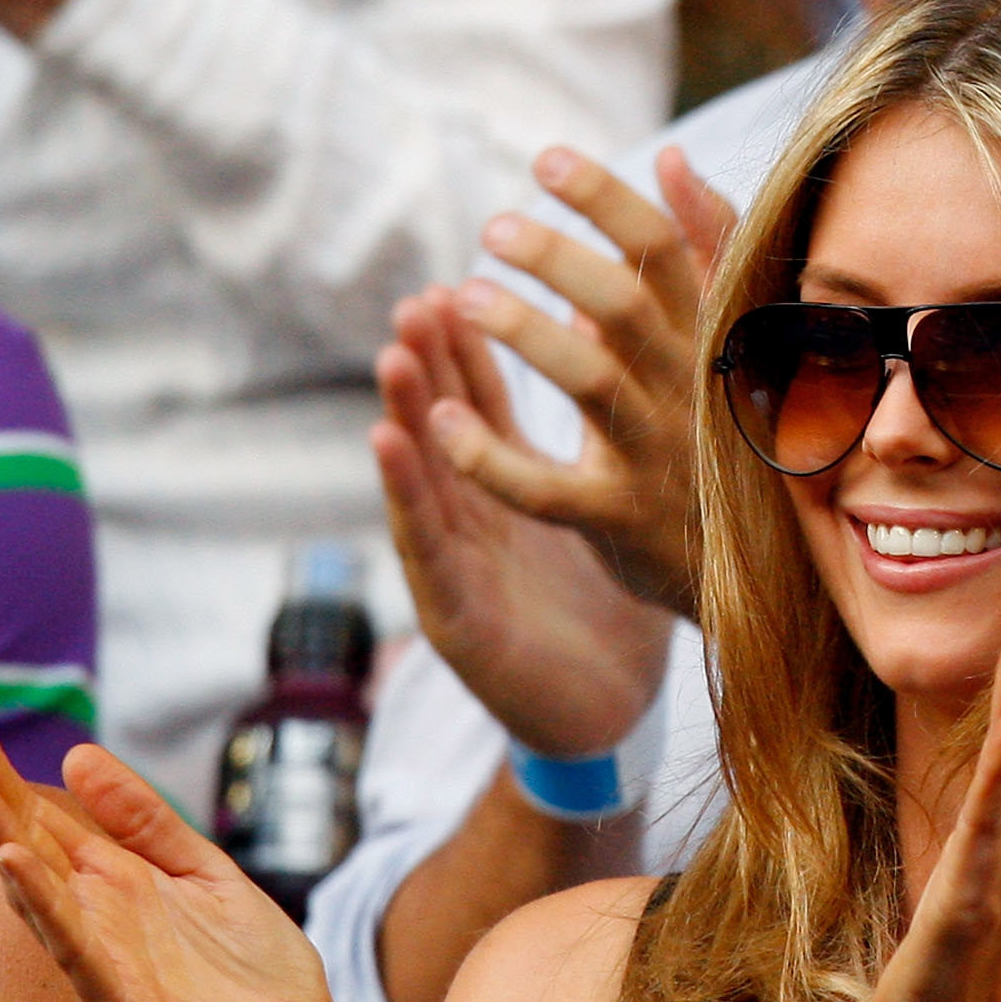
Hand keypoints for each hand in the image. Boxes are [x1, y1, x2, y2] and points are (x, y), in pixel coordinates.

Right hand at [0, 701, 352, 1001]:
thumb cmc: (254, 971)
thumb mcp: (208, 875)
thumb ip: (149, 824)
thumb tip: (78, 756)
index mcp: (115, 885)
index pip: (44, 815)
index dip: (2, 766)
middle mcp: (96, 920)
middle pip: (26, 840)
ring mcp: (105, 965)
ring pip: (38, 894)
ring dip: (0, 835)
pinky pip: (78, 951)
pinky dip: (46, 906)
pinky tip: (17, 862)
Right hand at [374, 288, 671, 758]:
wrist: (608, 718)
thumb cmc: (605, 609)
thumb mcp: (602, 508)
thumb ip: (597, 434)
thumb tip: (610, 349)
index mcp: (516, 491)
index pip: (487, 404)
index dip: (468, 348)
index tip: (456, 283)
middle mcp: (479, 521)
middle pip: (447, 431)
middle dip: (429, 366)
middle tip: (417, 301)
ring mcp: (466, 571)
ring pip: (430, 481)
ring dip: (406, 416)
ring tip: (395, 357)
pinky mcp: (461, 621)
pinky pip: (433, 552)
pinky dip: (409, 496)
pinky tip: (390, 446)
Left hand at [439, 147, 734, 616]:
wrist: (754, 562)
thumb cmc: (722, 427)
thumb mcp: (727, 337)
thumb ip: (707, 248)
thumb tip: (674, 159)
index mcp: (710, 338)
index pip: (665, 252)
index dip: (606, 199)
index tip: (545, 160)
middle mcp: (689, 390)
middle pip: (626, 307)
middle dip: (557, 257)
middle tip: (493, 230)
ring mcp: (656, 455)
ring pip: (592, 383)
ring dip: (526, 333)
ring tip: (466, 296)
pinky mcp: (618, 518)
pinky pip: (548, 490)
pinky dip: (490, 458)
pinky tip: (441, 421)